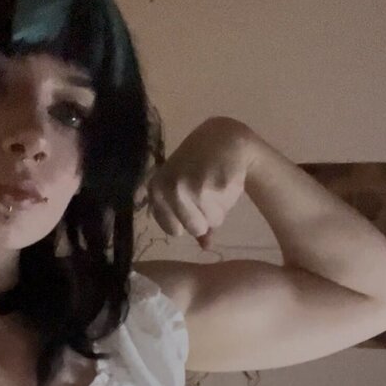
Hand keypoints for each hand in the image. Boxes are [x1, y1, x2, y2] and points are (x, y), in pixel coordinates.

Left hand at [146, 117, 255, 250]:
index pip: (173, 230)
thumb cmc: (199, 167)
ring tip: (215, 184)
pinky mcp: (216, 186)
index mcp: (156, 190)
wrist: (223, 138)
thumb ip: (191, 220)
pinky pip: (225, 209)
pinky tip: (225, 179)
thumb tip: (206, 247)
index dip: (186, 221)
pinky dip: (228, 199)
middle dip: (205, 217)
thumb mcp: (185, 189)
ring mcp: (194, 187)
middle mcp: (171, 189)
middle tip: (207, 192)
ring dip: (218, 208)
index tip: (191, 203)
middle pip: (194, 228)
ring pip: (212, 221)